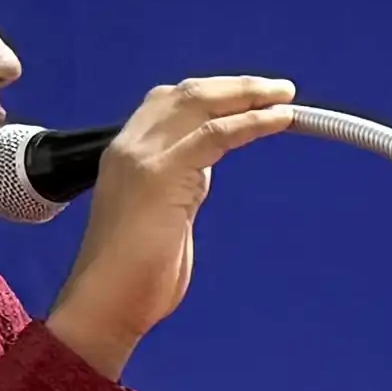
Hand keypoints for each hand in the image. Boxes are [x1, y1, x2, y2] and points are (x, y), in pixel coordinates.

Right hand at [40, 74, 303, 373]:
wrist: (105, 303)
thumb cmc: (133, 276)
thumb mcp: (159, 216)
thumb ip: (178, 185)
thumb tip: (204, 168)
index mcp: (125, 154)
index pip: (169, 104)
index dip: (213, 94)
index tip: (250, 97)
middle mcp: (130, 146)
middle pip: (187, 94)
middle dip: (235, 87)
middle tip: (279, 88)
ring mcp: (143, 157)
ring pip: (200, 104)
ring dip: (248, 95)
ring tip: (285, 95)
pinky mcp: (162, 174)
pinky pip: (215, 134)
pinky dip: (251, 122)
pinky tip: (279, 119)